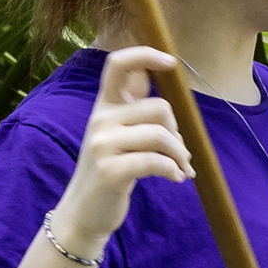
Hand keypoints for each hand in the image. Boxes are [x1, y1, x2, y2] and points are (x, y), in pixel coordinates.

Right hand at [49, 45, 194, 254]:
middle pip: (159, 107)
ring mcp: (102, 145)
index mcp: (103, 106)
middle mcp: (100, 120)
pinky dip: (174, 171)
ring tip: (182, 168)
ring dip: (180, 155)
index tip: (171, 63)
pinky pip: (156, 161)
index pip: (118, 65)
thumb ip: (132, 106)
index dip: (145, 55)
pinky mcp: (110, 170)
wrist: (85, 211)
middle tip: (180, 153)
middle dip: (178, 131)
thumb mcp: (117, 134)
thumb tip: (150, 72)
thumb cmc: (111, 170)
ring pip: (161, 135)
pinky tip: (177, 178)